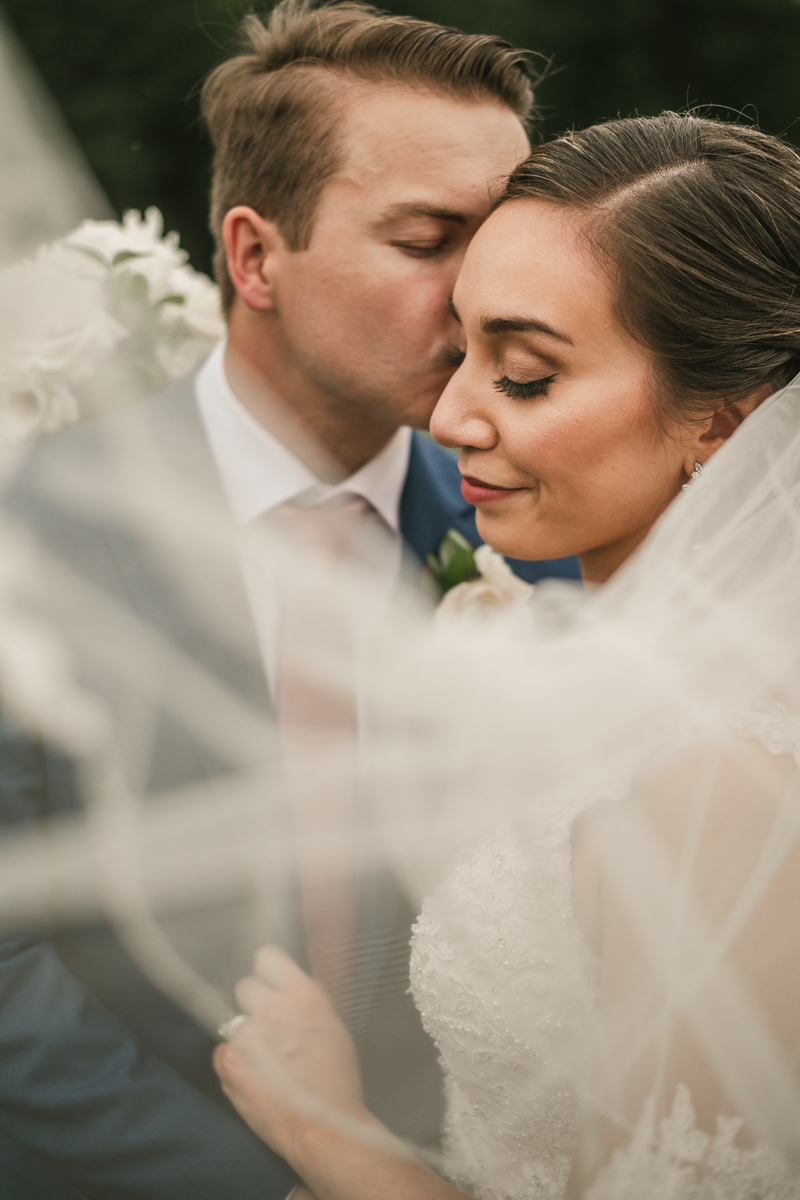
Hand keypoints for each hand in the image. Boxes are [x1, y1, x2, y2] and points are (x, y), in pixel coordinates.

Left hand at [213, 946, 367, 1166]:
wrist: (323, 1128)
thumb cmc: (336, 1080)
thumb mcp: (334, 1026)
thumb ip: (310, 999)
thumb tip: (292, 983)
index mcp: (303, 996)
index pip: (267, 957)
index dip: (269, 971)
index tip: (271, 983)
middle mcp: (273, 1009)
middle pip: (245, 986)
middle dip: (255, 1004)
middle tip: (269, 1027)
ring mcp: (247, 1036)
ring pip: (234, 1020)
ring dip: (246, 1035)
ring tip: (264, 1060)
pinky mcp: (228, 1063)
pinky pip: (223, 1049)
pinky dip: (235, 1061)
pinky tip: (254, 1076)